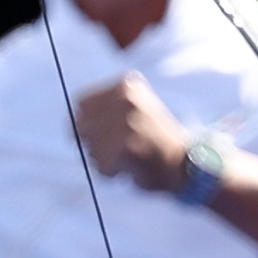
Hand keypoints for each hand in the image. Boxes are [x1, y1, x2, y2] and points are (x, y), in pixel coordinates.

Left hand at [73, 73, 198, 196]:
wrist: (185, 164)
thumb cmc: (154, 140)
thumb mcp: (132, 110)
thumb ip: (104, 109)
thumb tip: (72, 124)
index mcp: (126, 85)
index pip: (82, 103)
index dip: (87, 123)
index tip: (104, 134)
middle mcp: (125, 99)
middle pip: (81, 125)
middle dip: (94, 142)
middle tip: (119, 148)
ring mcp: (126, 123)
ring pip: (90, 148)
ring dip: (103, 159)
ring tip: (129, 157)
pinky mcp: (125, 148)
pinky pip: (100, 165)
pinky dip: (111, 173)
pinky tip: (131, 168)